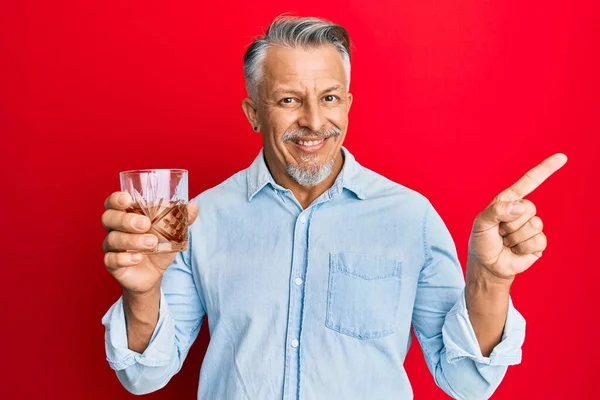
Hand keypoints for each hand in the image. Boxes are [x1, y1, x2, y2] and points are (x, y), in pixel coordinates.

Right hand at [102, 191, 198, 293]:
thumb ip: (180, 218)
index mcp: (126, 215)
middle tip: (145, 224)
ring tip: (151, 243)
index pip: (113, 202)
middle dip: (126, 220)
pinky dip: (125, 258)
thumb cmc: (158, 245)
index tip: (128, 200)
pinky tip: (138, 258)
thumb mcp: (172, 232)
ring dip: (132, 240)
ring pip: (112, 239)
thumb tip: (192, 207)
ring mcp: (112, 247)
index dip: (116, 199)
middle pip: (109, 218)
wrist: (154, 273)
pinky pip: (111, 259)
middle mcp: (115, 229)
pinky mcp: (113, 264)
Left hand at [468, 153, 566, 280]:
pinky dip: (522, 247)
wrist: (487, 265)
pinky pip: (538, 240)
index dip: (545, 169)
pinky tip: (514, 250)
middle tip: (500, 232)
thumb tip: (520, 207)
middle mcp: (522, 211)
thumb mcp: (481, 223)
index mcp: (508, 201)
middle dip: (510, 223)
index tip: (561, 157)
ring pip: (534, 224)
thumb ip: (496, 210)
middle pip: (529, 207)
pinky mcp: (538, 243)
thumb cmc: (482, 241)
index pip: (529, 182)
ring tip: (506, 242)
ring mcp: (532, 226)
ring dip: (515, 237)